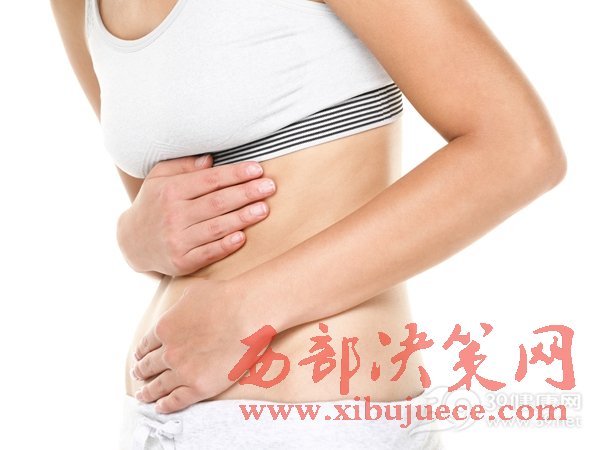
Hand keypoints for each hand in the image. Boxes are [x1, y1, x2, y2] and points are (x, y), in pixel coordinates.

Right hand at [116, 154, 276, 275]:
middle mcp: (173, 215)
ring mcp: (177, 240)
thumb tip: (210, 160)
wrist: (132, 242)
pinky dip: (226, 245)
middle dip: (246, 193)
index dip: (235, 174)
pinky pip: (209, 253)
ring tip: (264, 208)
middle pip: (217, 202)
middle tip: (269, 187)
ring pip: (216, 227)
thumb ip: (183, 166)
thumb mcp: (159, 178)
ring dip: (243, 218)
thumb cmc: (154, 203)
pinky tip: (243, 237)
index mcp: (170, 191)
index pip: (210, 180)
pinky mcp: (181, 262)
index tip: (257, 169)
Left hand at [130, 278, 276, 412]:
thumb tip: (180, 305)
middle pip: (148, 366)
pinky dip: (166, 405)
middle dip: (141, 371)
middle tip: (137, 375)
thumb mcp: (193, 290)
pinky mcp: (199, 386)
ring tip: (143, 395)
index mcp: (165, 328)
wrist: (246, 313)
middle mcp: (169, 352)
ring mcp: (183, 371)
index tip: (138, 357)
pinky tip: (160, 406)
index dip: (140, 352)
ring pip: (159, 386)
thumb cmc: (225, 297)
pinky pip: (176, 400)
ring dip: (148, 392)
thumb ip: (181, 302)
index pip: (146, 345)